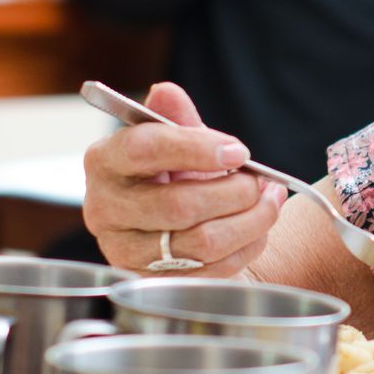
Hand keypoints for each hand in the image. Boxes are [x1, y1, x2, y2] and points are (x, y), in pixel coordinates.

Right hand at [82, 82, 287, 275]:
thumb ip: (175, 118)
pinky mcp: (153, 282)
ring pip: (203, 242)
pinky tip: (256, 230)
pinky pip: (213, 270)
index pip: (144, 149)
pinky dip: (246, 247)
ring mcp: (124, 251)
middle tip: (263, 182)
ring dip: (251, 221)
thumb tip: (166, 92)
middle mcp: (104, 208)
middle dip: (236, 193)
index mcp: (104, 161)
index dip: (196, 148)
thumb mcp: (175, 142)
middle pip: (179, 205)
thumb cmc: (173, 177)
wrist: (175, 231)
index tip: (238, 151)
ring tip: (270, 201)